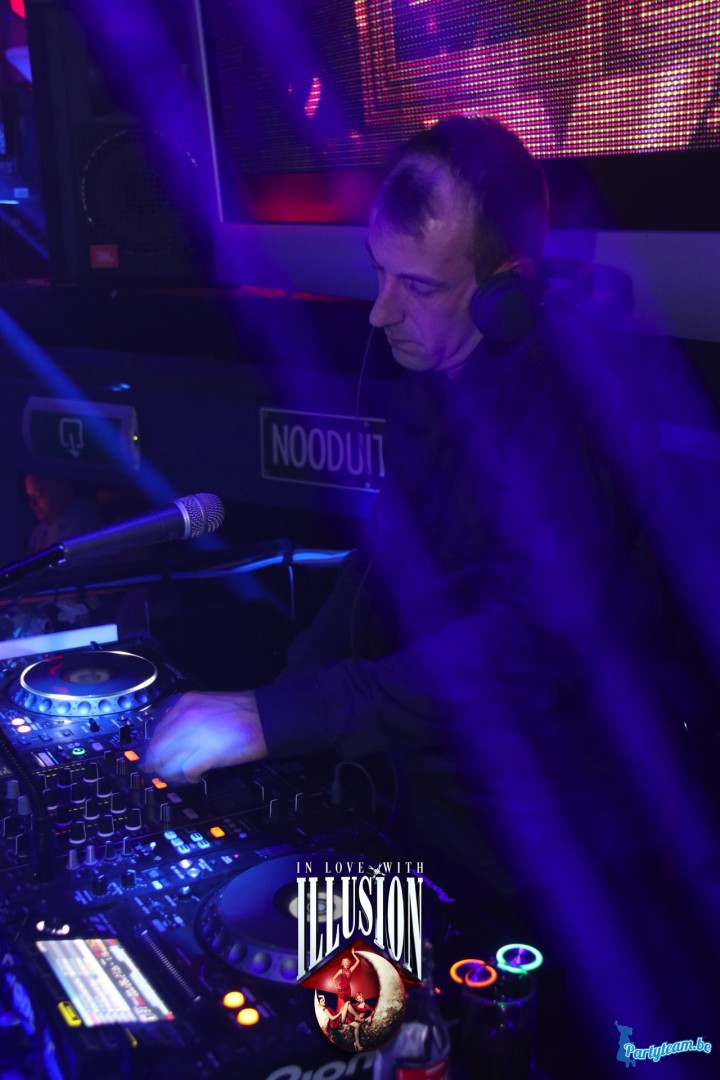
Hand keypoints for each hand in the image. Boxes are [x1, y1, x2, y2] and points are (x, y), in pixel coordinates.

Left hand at [141, 690, 266, 783]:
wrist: (266, 716)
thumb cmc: (243, 711)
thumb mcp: (207, 703)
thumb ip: (187, 717)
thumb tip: (173, 739)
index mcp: (184, 703)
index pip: (156, 731)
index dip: (154, 749)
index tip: (155, 757)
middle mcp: (184, 717)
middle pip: (156, 749)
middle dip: (156, 764)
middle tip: (160, 773)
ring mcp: (194, 735)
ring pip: (166, 762)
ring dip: (170, 773)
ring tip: (180, 776)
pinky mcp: (206, 752)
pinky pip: (184, 771)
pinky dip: (187, 777)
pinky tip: (195, 776)